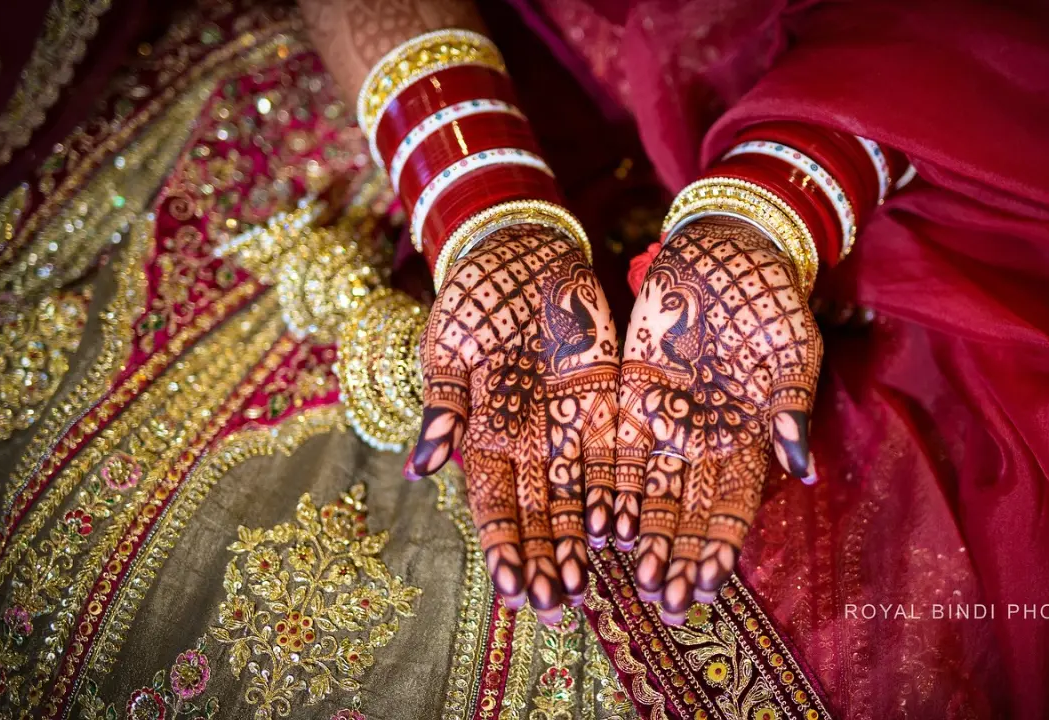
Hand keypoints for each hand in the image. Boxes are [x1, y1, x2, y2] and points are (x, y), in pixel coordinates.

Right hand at [410, 226, 617, 623]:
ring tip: (590, 587)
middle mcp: (528, 445)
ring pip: (578, 499)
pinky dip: (620, 495)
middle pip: (538, 516)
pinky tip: (626, 531)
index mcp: (483, 437)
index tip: (511, 590)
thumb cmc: (475, 299)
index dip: (503, 548)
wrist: (522, 252)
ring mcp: (569, 429)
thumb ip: (442, 408)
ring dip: (582, 544)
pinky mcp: (607, 405)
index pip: (493, 506)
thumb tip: (421, 466)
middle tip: (556, 608)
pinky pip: (616, 459)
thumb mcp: (449, 350)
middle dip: (545, 563)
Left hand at [614, 218, 821, 624]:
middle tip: (665, 600)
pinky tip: (596, 523)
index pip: (733, 503)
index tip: (708, 583)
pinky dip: (606, 486)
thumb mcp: (790, 347)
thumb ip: (791, 406)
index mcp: (748, 435)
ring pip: (647, 490)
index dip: (720, 544)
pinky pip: (614, 449)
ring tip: (630, 578)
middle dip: (677, 556)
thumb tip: (801, 468)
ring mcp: (664, 421)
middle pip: (687, 510)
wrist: (725, 247)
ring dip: (640, 534)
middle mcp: (703, 440)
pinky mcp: (628, 394)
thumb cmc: (769, 297)